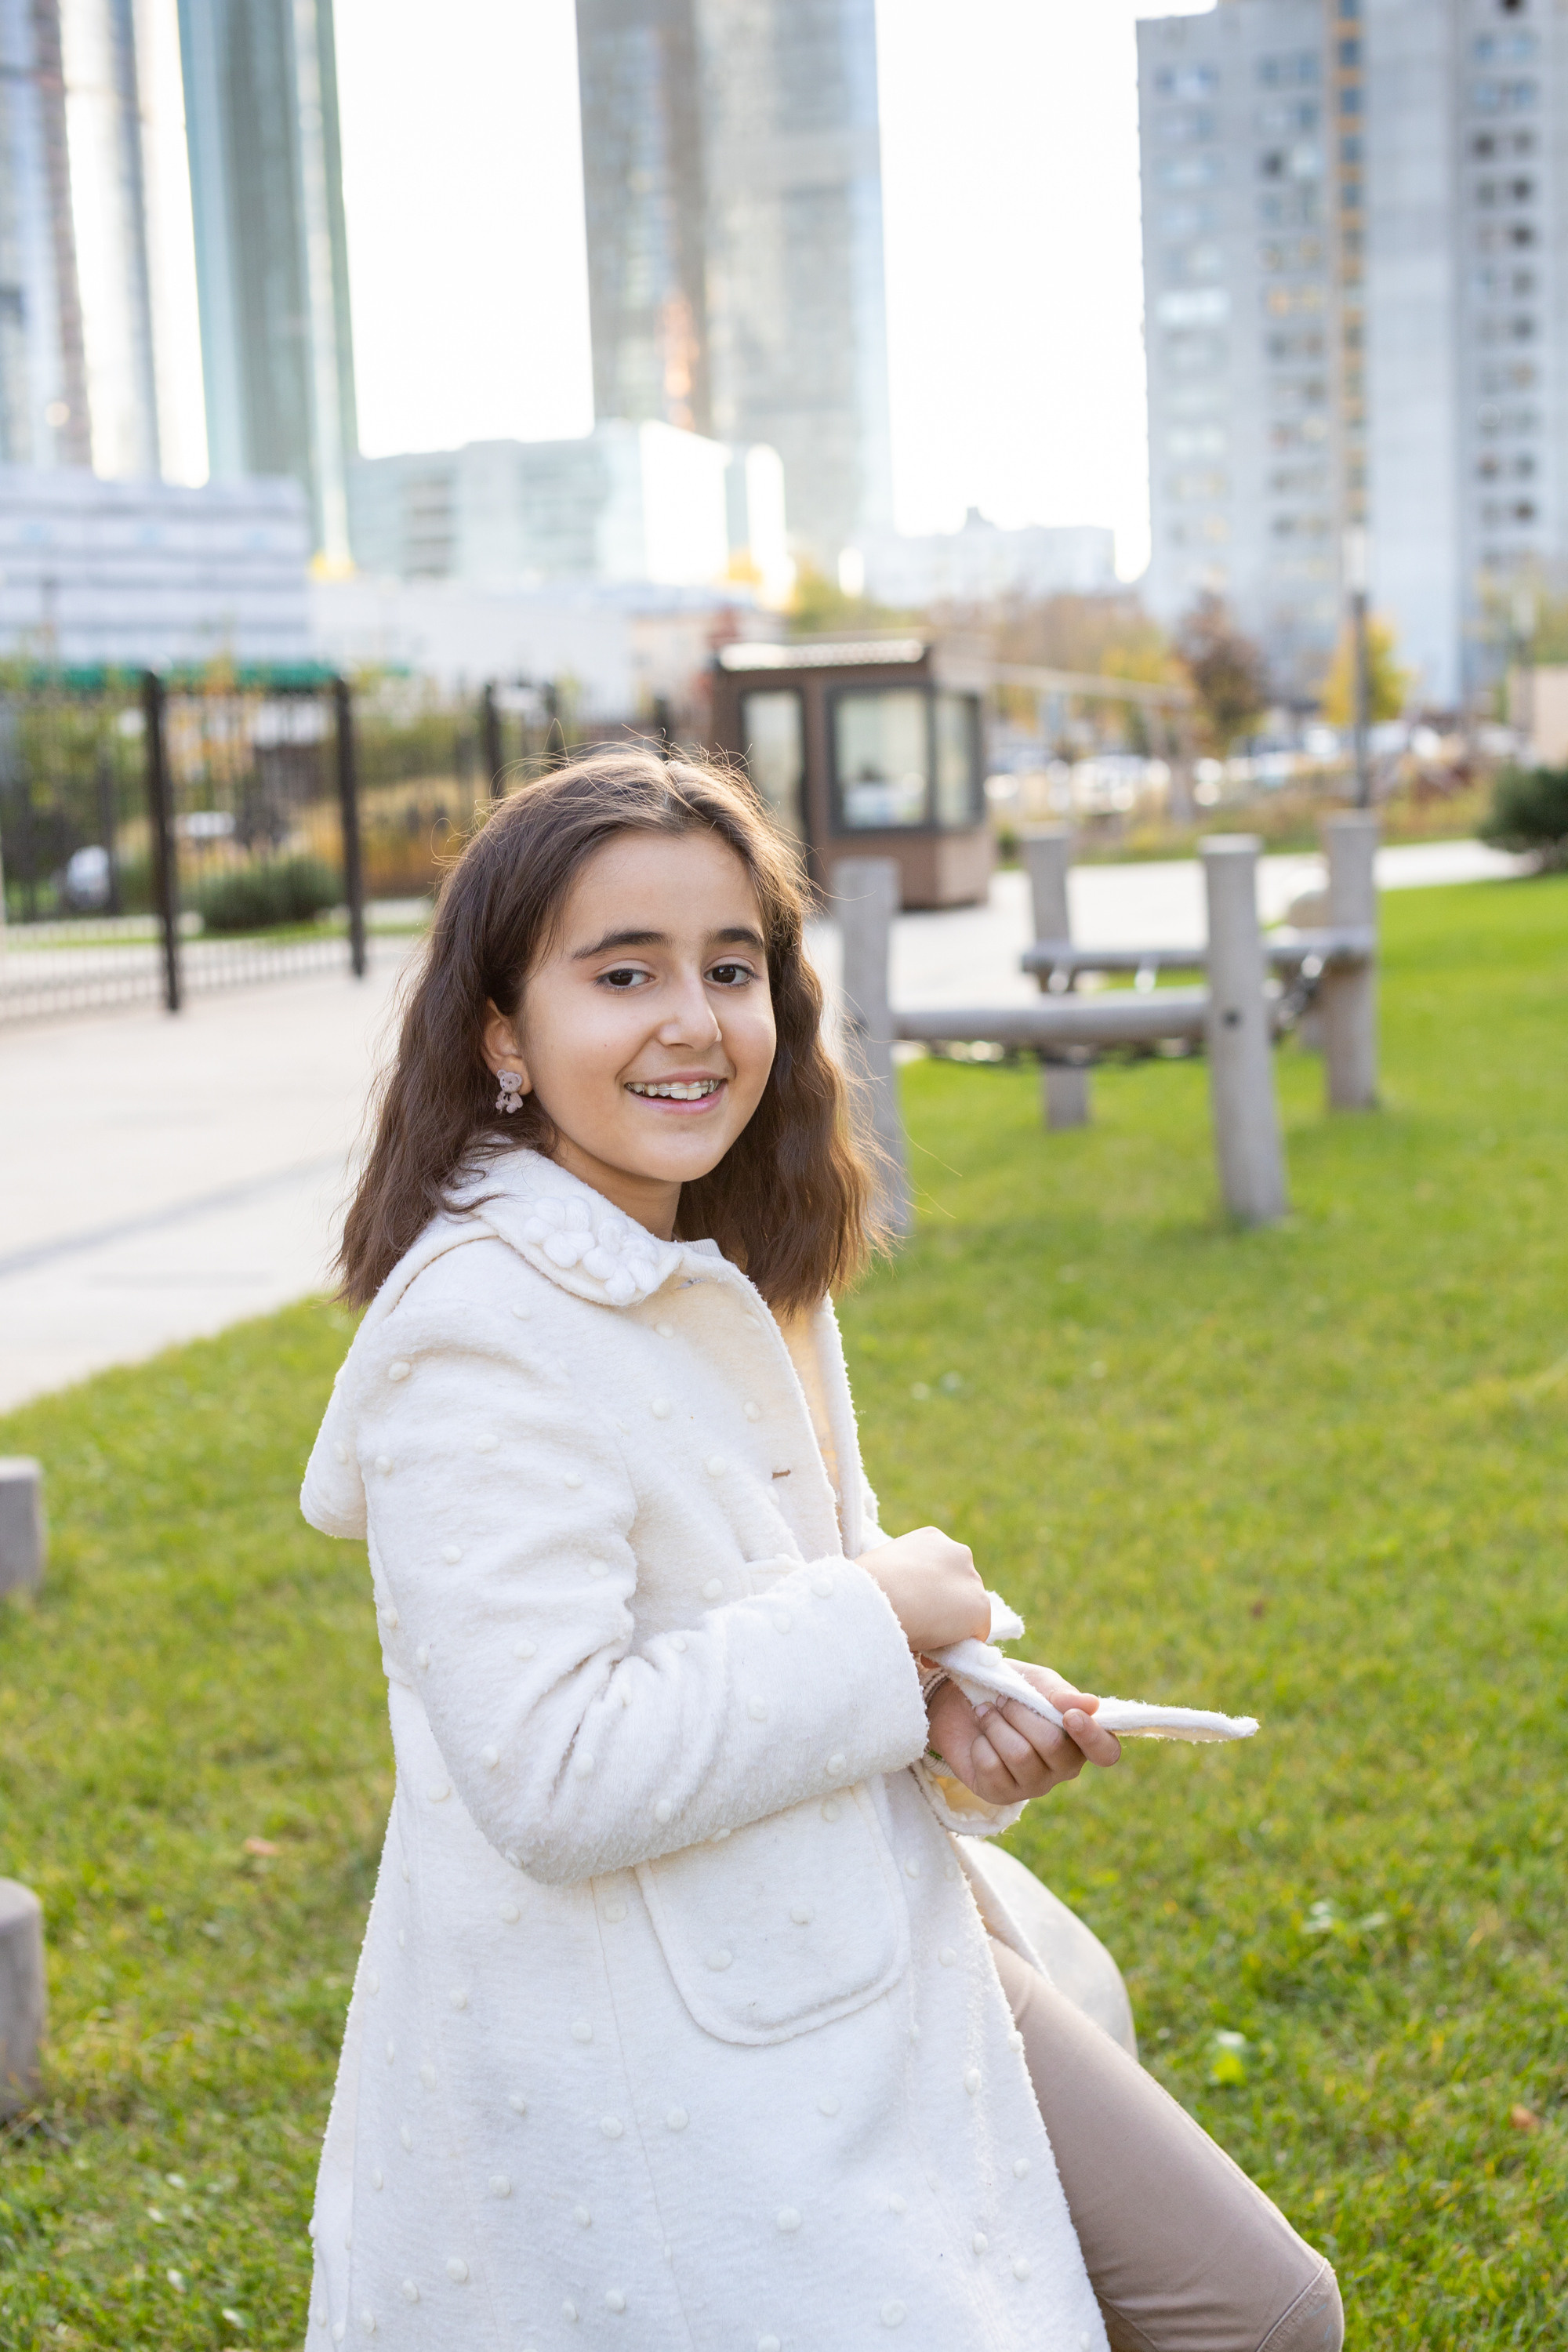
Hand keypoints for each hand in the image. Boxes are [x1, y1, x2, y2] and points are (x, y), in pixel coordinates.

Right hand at [856, 1526, 989, 1653]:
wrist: (875, 1600)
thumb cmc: (864, 1586)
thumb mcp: (881, 1567)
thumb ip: (900, 1576)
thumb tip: (899, 1598)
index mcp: (932, 1538)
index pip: (941, 1568)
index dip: (930, 1592)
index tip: (914, 1608)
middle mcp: (958, 1552)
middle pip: (959, 1587)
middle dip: (943, 1606)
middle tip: (919, 1625)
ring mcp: (971, 1580)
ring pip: (967, 1609)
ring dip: (951, 1625)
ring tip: (924, 1641)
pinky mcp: (980, 1607)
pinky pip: (975, 1633)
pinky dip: (957, 1644)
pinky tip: (932, 1654)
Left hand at [924, 1663, 1120, 1807]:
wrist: (960, 1700)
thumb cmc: (1009, 1691)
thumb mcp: (1035, 1681)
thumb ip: (1061, 1693)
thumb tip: (1091, 1705)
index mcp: (1081, 1739)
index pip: (1106, 1751)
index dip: (1092, 1736)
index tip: (1069, 1717)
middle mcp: (1063, 1768)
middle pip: (1053, 1745)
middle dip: (1020, 1713)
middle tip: (1004, 1700)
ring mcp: (1033, 1785)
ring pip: (1019, 1755)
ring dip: (996, 1724)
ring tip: (987, 1713)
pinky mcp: (1001, 1795)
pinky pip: (991, 1767)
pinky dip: (980, 1743)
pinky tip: (979, 1738)